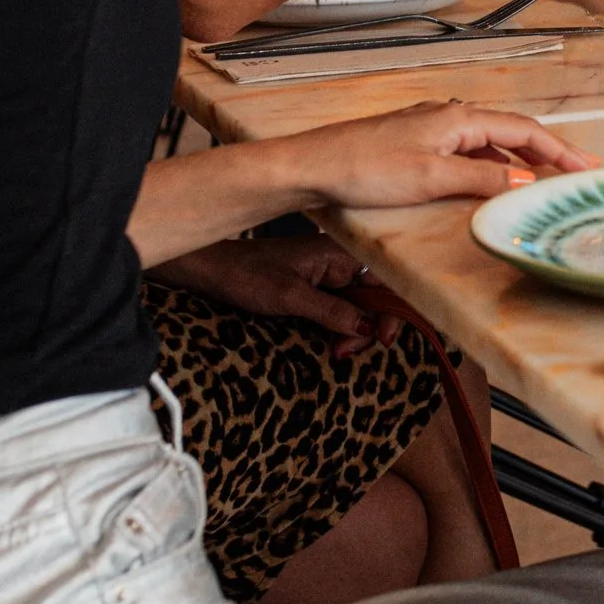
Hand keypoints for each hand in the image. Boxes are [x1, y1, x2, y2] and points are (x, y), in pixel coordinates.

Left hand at [149, 230, 405, 342]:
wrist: (211, 270)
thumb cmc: (245, 273)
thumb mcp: (290, 296)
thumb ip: (332, 311)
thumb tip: (367, 328)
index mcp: (341, 252)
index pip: (388, 281)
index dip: (393, 311)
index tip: (382, 339)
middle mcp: (342, 260)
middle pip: (378, 297)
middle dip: (367, 328)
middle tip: (342, 351)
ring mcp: (331, 273)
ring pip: (361, 307)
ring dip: (352, 332)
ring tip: (334, 351)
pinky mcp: (319, 286)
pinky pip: (343, 308)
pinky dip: (340, 328)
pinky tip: (331, 342)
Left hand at [301, 100, 591, 213]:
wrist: (312, 167)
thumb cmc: (364, 168)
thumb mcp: (431, 178)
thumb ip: (482, 180)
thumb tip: (526, 183)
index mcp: (457, 118)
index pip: (522, 131)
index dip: (558, 149)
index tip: (586, 167)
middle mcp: (448, 116)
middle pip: (510, 131)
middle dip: (546, 151)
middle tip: (577, 172)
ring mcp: (431, 129)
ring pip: (488, 142)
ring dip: (518, 160)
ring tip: (544, 181)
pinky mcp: (416, 144)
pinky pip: (466, 152)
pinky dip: (490, 166)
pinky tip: (491, 184)